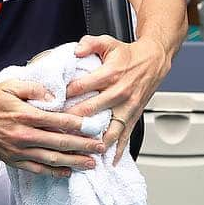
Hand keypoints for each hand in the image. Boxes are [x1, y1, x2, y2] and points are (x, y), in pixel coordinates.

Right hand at [0, 82, 105, 177]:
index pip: (58, 121)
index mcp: (24, 115)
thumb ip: (35, 88)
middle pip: (60, 142)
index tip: (95, 127)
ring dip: (73, 162)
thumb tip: (55, 97)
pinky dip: (53, 172)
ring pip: (51, 159)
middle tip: (100, 148)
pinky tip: (67, 172)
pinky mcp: (12, 160)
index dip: (79, 125)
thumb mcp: (11, 85)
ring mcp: (18, 150)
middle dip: (83, 146)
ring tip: (91, 164)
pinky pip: (37, 169)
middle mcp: (23, 135)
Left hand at [64, 36, 168, 162]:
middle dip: (71, 123)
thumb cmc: (128, 54)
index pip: (81, 87)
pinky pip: (125, 136)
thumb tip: (75, 51)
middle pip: (90, 111)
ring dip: (93, 142)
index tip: (49, 106)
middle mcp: (119, 93)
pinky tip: (107, 162)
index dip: (63, 97)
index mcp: (110, 74)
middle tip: (53, 133)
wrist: (154, 61)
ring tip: (77, 153)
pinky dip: (116, 150)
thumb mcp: (108, 42)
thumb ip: (90, 43)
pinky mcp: (134, 116)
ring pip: (108, 130)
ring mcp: (127, 107)